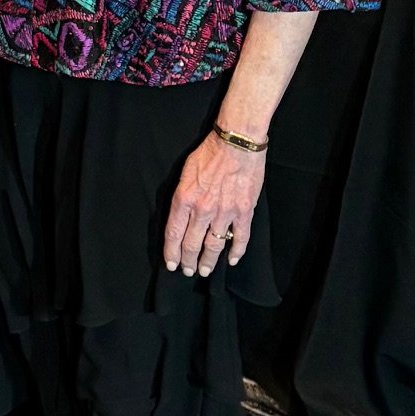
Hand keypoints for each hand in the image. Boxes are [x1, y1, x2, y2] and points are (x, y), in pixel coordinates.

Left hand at [163, 132, 265, 275]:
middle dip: (188, 261)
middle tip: (187, 271)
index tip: (171, 264)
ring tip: (205, 271)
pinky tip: (232, 260)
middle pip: (192, 244)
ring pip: (214, 246)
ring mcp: (225, 213)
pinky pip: (240, 239)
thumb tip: (180, 215)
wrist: (236, 144)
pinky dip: (236, 252)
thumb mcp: (185, 171)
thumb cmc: (208, 153)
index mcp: (185, 198)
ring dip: (209, 262)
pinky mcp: (243, 213)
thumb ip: (182, 195)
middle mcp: (203, 209)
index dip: (171, 252)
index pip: (173, 233)